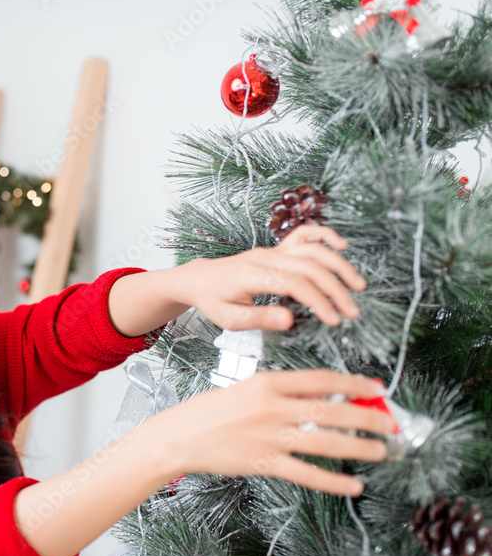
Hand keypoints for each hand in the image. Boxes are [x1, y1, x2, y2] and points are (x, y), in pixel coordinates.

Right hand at [141, 370, 394, 495]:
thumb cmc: (208, 412)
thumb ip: (280, 393)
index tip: (375, 389)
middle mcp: (272, 407)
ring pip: (326, 441)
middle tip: (390, 424)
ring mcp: (269, 436)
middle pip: (332, 410)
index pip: (322, 380)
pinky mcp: (264, 462)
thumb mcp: (244, 389)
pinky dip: (334, 481)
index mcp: (267, 383)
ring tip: (381, 451)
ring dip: (359, 447)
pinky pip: (307, 473)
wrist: (177, 436)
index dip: (354, 385)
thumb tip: (322, 398)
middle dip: (367, 418)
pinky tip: (353, 484)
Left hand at [173, 225, 366, 329]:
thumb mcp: (230, 318)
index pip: (295, 285)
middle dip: (335, 289)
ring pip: (312, 249)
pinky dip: (324, 235)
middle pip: (310, 267)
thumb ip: (259, 318)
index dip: (319, 302)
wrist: (199, 278)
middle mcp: (265, 257)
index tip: (334, 320)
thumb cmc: (213, 300)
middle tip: (352, 311)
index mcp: (253, 275)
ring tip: (357, 285)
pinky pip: (304, 235)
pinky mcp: (276, 249)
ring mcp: (272, 250)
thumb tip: (288, 320)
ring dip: (339, 265)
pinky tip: (341, 245)